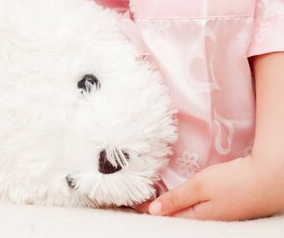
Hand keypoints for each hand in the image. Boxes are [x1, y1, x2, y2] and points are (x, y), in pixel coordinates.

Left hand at [137, 156, 283, 220]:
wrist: (271, 179)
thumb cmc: (235, 182)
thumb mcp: (200, 187)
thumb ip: (176, 199)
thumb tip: (152, 212)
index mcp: (198, 217)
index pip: (166, 216)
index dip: (147, 210)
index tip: (129, 204)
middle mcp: (207, 219)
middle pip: (176, 217)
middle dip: (156, 211)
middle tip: (137, 203)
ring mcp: (218, 213)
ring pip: (187, 212)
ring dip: (170, 206)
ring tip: (152, 200)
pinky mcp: (226, 205)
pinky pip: (199, 207)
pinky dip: (184, 203)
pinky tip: (180, 197)